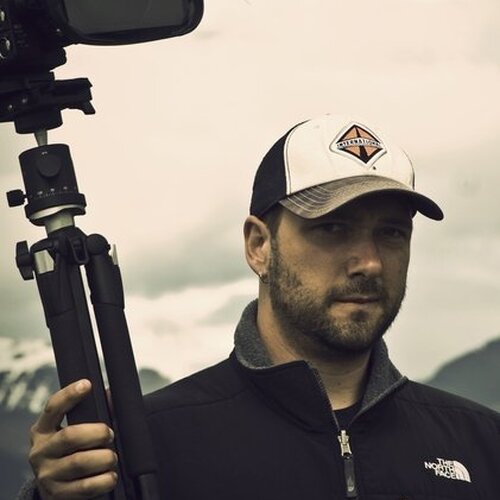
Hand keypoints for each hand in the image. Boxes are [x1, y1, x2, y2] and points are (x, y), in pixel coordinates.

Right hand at [29, 379, 117, 498]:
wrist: (54, 490)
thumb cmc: (69, 452)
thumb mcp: (72, 431)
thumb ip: (91, 412)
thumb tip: (111, 394)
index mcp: (42, 430)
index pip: (52, 408)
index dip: (69, 395)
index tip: (87, 384)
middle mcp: (40, 451)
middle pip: (70, 436)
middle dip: (98, 433)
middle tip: (110, 434)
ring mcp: (47, 474)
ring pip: (80, 462)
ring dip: (104, 458)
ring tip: (112, 457)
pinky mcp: (56, 495)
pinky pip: (85, 487)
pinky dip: (104, 480)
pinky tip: (110, 475)